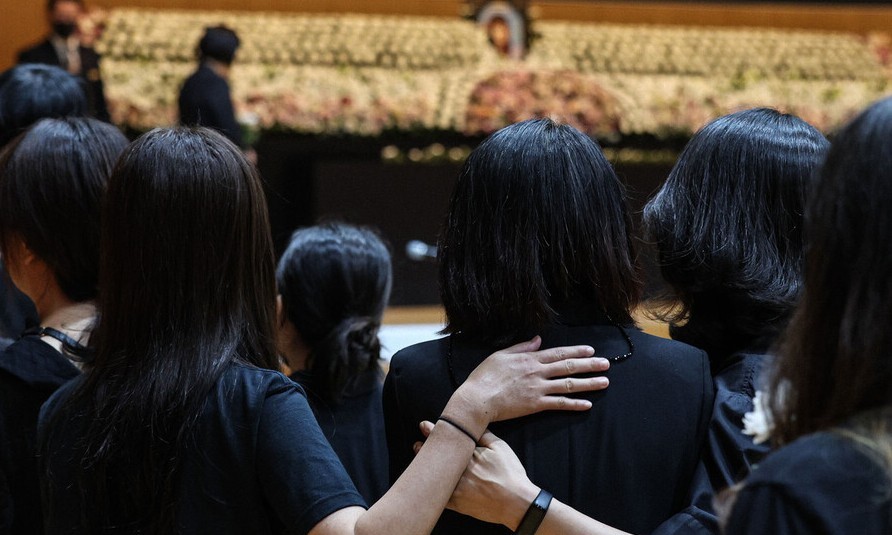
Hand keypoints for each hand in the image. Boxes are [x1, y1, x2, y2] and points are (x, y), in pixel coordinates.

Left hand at [416, 423, 537, 529]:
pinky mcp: (456, 504)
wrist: (516, 502)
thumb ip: (485, 435)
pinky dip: (431, 489)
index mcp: (468, 454)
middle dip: (423, 448)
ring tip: (419, 459)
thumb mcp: (500, 447)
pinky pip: (438, 496)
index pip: (447, 439)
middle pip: (436, 456)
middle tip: (417, 444)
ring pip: (434, 476)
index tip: (424, 425)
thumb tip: (474, 425)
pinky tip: (427, 483)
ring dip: (424, 467)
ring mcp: (455, 488)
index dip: (432, 430)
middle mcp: (459, 470)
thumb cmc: (510, 473)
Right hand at [447, 336, 608, 429]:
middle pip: (568, 367)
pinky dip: (574, 404)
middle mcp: (538, 372)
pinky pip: (559, 404)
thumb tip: (537, 340)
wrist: (478, 398)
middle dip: (590, 365)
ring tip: (604, 383)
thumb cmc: (485, 376)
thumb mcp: (501, 354)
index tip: (590, 351)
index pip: (558, 353)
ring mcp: (538, 389)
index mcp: (530, 359)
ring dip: (588, 383)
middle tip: (606, 364)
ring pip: (568, 385)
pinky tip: (588, 404)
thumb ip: (522, 347)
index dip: (576, 352)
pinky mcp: (536, 405)